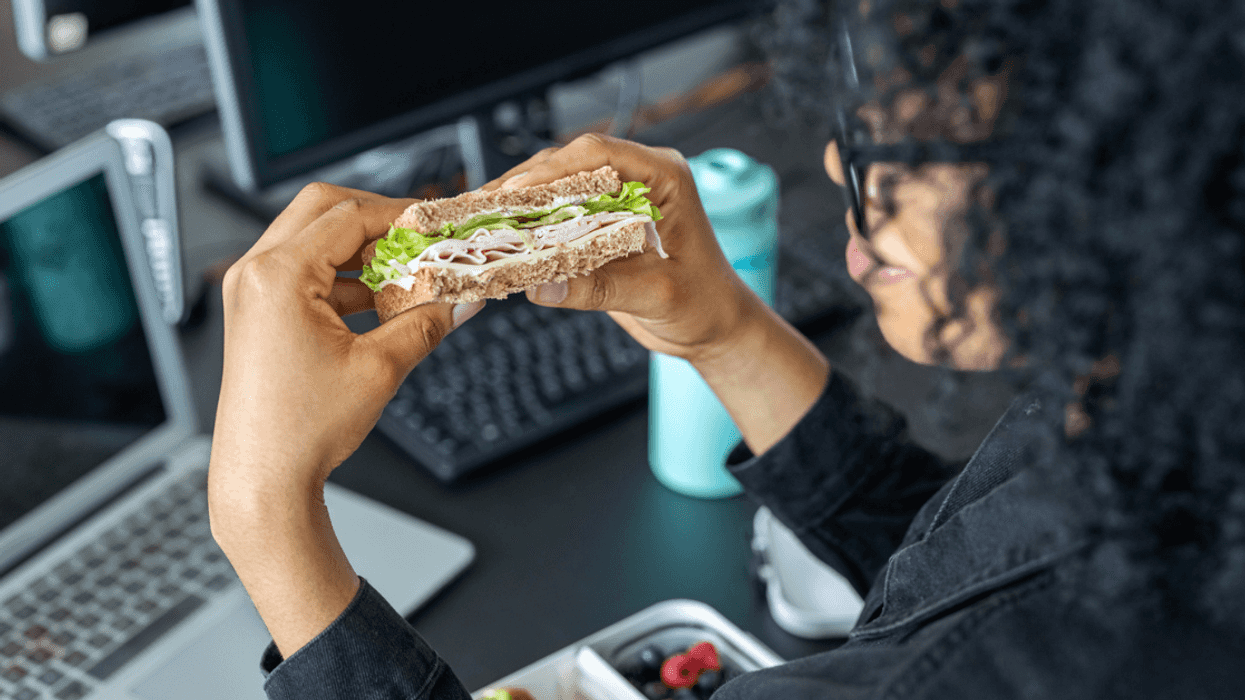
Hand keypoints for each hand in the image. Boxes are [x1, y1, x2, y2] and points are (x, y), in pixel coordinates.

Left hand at [210, 183, 481, 491]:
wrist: (263, 479)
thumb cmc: (300, 430)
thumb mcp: (380, 368)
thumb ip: (427, 322)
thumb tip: (463, 299)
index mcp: (278, 275)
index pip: (348, 215)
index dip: (400, 214)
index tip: (434, 223)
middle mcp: (255, 274)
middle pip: (322, 210)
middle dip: (377, 220)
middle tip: (418, 238)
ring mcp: (251, 292)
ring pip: (312, 239)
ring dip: (361, 250)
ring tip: (405, 274)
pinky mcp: (258, 313)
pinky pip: (304, 273)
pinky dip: (343, 278)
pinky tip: (380, 301)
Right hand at [490, 134, 829, 455]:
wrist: (716, 327)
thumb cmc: (706, 305)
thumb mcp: (657, 296)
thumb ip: (601, 288)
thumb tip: (542, 285)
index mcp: (665, 178)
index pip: (601, 155)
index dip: (554, 170)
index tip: (516, 192)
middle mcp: (641, 179)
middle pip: (571, 166)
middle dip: (525, 186)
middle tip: (482, 209)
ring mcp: (619, 200)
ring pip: (559, 187)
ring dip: (520, 204)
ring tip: (478, 221)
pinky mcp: (602, 224)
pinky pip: (560, 215)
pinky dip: (530, 226)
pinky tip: (501, 238)